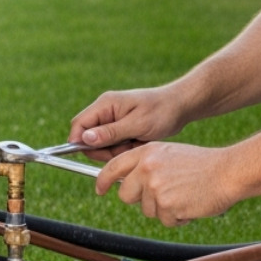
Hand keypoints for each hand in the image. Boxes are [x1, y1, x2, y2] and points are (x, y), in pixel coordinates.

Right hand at [69, 85, 188, 159]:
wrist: (181, 107)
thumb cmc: (161, 111)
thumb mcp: (137, 124)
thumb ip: (111, 132)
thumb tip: (85, 138)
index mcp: (105, 104)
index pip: (79, 124)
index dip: (80, 142)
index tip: (96, 155)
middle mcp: (106, 111)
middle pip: (89, 138)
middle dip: (105, 150)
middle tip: (126, 149)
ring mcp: (113, 119)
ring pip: (102, 145)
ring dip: (117, 151)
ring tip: (137, 144)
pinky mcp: (121, 128)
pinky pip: (114, 145)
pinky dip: (125, 149)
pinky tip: (139, 143)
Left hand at [96, 142, 238, 227]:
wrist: (228, 171)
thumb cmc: (204, 164)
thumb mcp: (170, 154)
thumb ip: (147, 165)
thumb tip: (129, 182)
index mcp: (147, 152)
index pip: (113, 167)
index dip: (103, 180)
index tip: (100, 189)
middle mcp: (147, 168)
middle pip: (126, 196)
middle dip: (141, 200)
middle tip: (163, 195)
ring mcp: (156, 187)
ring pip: (148, 210)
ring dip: (164, 209)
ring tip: (184, 195)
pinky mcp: (167, 205)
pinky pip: (165, 220)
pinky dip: (178, 217)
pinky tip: (191, 203)